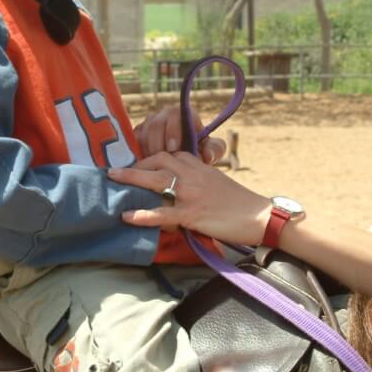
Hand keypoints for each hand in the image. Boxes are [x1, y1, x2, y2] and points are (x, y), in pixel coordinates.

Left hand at [108, 152, 271, 245]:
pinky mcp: (192, 214)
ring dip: (131, 179)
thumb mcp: (215, 182)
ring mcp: (191, 193)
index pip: (169, 155)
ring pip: (156, 181)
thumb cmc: (239, 203)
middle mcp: (193, 174)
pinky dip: (143, 214)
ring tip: (112, 180)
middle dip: (134, 165)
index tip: (136, 164)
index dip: (149, 159)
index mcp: (198, 165)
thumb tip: (176, 190)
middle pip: (157, 161)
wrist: (259, 216)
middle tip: (115, 171)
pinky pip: (163, 213)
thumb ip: (196, 180)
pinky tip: (128, 216)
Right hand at [132, 104, 225, 163]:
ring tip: (155, 166)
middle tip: (161, 160)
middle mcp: (164, 114)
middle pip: (155, 123)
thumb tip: (208, 154)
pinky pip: (133, 140)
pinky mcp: (138, 133)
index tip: (174, 149)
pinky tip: (145, 165)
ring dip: (148, 149)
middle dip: (158, 143)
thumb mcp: (211, 151)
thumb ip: (214, 150)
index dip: (172, 130)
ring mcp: (149, 122)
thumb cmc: (200, 151)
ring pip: (143, 132)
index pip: (175, 114)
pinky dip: (138, 152)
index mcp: (184, 113)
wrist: (187, 159)